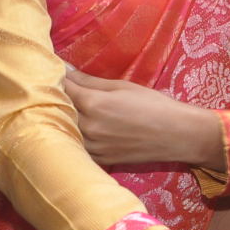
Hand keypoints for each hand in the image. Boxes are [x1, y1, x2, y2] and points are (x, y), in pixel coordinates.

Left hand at [63, 68, 221, 167]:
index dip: (56, 78)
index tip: (52, 71)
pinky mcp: (99, 159)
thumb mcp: (121, 86)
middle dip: (57, 97)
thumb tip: (66, 70)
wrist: (177, 135)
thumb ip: (89, 81)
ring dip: (64, 118)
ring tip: (65, 107)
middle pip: (59, 109)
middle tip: (55, 86)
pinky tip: (80, 127)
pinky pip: (77, 145)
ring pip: (66, 130)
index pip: (62, 88)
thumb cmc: (153, 105)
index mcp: (93, 104)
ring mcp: (93, 147)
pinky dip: (75, 135)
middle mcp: (88, 127)